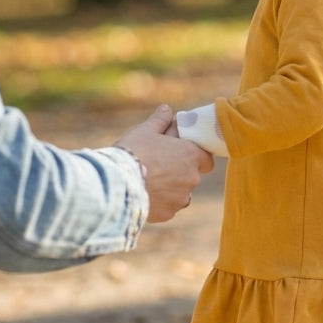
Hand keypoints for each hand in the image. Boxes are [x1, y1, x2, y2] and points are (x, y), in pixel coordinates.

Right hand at [115, 105, 213, 222]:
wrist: (117, 183)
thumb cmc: (134, 152)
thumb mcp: (145, 131)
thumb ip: (160, 121)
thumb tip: (167, 109)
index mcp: (190, 155)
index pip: (206, 158)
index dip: (195, 156)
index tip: (180, 154)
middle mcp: (192, 178)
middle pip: (191, 175)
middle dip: (178, 172)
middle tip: (158, 166)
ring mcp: (181, 198)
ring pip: (180, 193)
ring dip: (170, 189)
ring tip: (149, 182)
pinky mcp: (168, 213)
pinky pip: (168, 207)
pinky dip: (160, 203)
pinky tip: (144, 195)